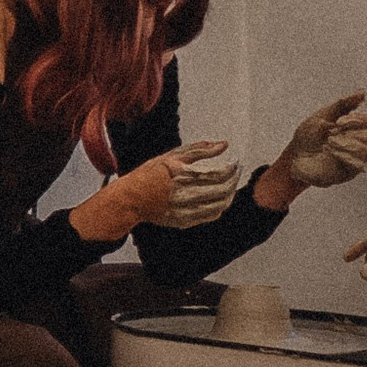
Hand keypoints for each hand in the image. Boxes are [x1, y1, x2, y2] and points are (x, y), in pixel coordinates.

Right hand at [73, 142, 233, 242]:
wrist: (131, 200)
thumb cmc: (149, 175)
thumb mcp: (172, 156)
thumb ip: (199, 149)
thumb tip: (224, 145)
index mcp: (182, 175)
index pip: (219, 175)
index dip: (232, 168)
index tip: (236, 163)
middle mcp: (183, 195)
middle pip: (222, 191)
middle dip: (234, 180)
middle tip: (236, 173)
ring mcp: (184, 211)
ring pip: (220, 206)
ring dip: (230, 194)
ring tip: (230, 185)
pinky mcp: (184, 222)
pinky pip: (210, 216)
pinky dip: (219, 207)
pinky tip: (218, 198)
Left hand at [273, 91, 366, 189]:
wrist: (294, 155)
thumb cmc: (308, 136)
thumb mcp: (323, 115)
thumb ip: (343, 104)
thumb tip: (362, 93)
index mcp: (352, 127)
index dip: (359, 119)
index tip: (339, 120)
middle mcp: (356, 142)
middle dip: (352, 134)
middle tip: (332, 134)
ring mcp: (353, 158)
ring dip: (349, 146)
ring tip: (330, 143)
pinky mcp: (348, 172)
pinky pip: (358, 166)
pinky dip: (345, 157)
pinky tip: (332, 153)